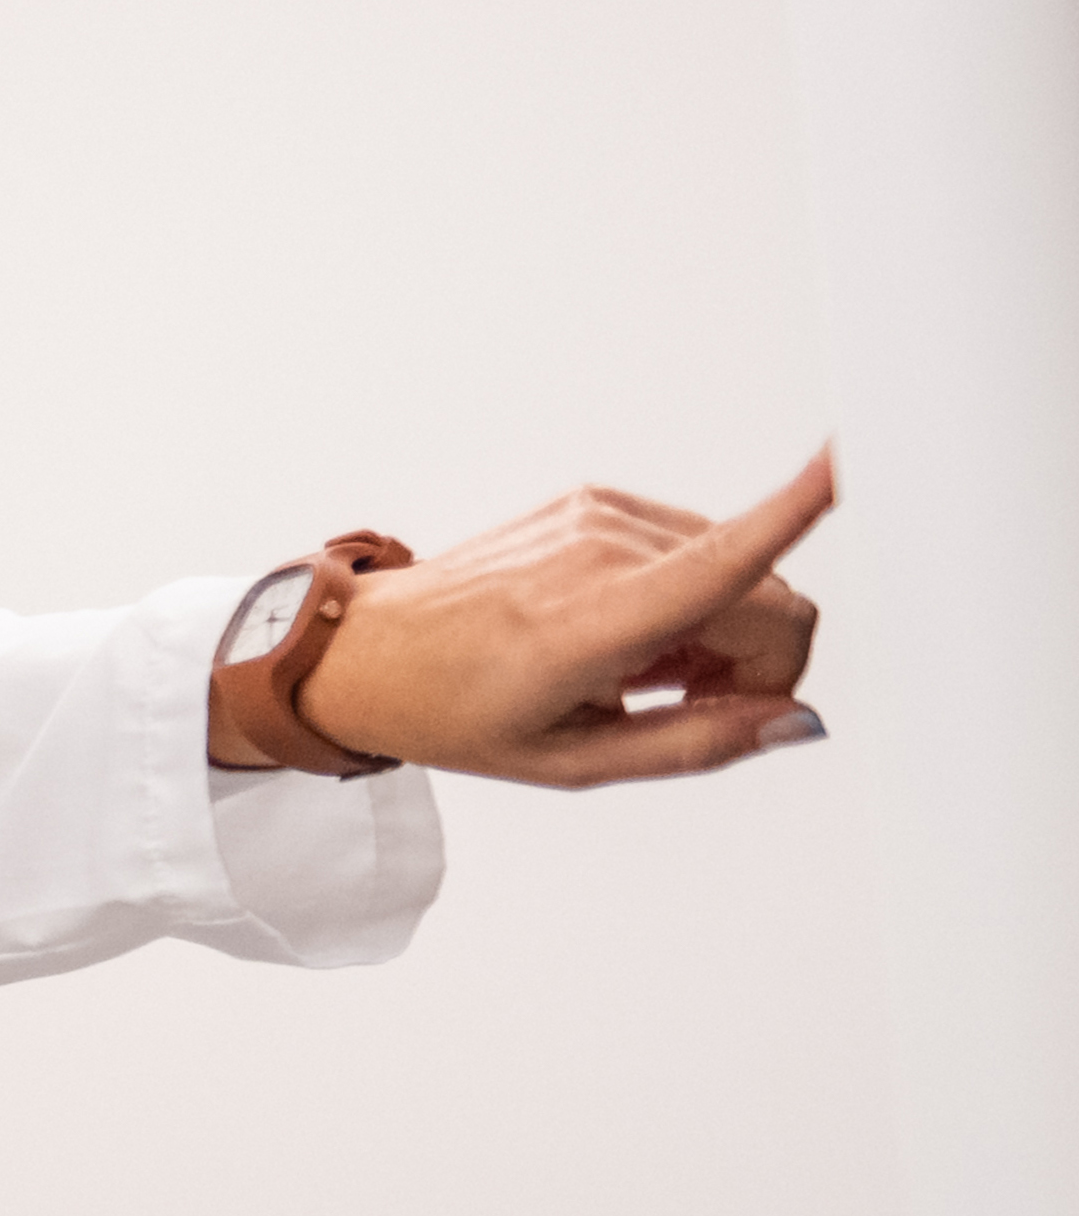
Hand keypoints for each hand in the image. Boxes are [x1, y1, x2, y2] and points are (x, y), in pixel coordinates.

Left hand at [262, 447, 831, 786]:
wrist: (362, 651)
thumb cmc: (450, 710)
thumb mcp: (572, 762)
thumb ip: (695, 745)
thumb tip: (795, 723)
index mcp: (593, 621)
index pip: (727, 562)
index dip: (801, 510)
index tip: (853, 454)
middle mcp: (603, 550)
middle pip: (769, 590)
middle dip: (760, 656)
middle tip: (681, 698)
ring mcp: (598, 515)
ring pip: (740, 565)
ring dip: (721, 626)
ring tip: (637, 669)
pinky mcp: (594, 500)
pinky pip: (694, 543)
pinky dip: (688, 595)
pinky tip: (626, 633)